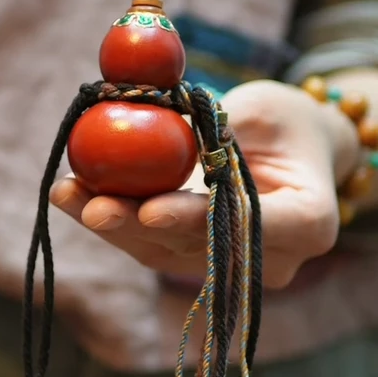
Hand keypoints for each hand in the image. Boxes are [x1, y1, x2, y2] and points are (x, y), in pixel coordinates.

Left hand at [50, 80, 359, 289]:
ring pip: (163, 251)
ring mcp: (232, 268)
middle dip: (135, 225)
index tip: (150, 209)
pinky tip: (73, 196)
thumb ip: (216, 124)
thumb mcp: (261, 108)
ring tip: (68, 193)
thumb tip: (152, 116)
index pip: (246, 224)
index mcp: (309, 221)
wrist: (294, 152)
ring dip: (111, 223)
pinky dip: (112, 219)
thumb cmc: (285, 122)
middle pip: (194, 244)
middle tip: (90, 205)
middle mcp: (272, 258)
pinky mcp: (196, 262)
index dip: (194, 220)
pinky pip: (150, 244)